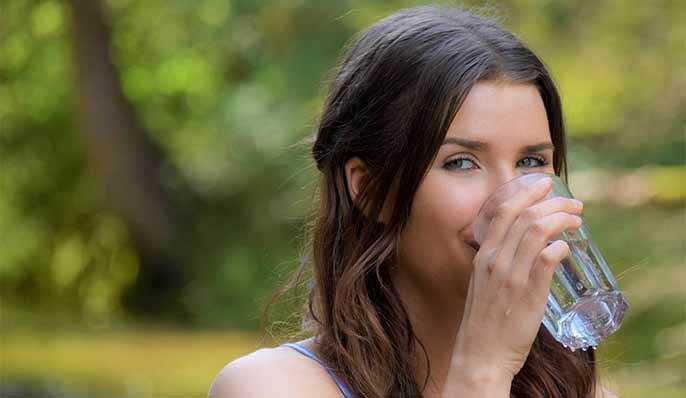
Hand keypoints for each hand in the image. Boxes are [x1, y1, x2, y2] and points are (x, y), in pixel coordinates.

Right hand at [447, 177, 582, 387]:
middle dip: (554, 203)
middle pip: (526, 216)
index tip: (544, 184)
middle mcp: (495, 260)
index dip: (525, 192)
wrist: (481, 353)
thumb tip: (523, 249)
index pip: (503, 211)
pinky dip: (561, 246)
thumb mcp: (481, 283)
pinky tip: (567, 247)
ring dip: (562, 220)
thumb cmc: (484, 320)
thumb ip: (497, 263)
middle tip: (574, 204)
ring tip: (577, 221)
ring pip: (538, 231)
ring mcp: (512, 276)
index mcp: (482, 255)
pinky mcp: (529, 294)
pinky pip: (548, 259)